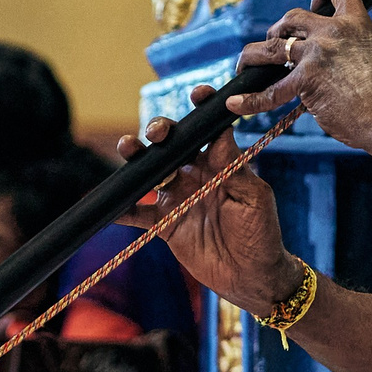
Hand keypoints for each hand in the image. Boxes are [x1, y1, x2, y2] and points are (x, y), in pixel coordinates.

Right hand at [118, 87, 301, 312]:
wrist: (252, 277)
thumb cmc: (262, 234)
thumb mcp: (254, 198)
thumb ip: (235, 169)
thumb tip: (221, 135)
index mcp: (221, 163)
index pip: (209, 129)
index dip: (203, 109)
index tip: (198, 93)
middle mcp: (196, 175)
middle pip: (172, 145)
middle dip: (162, 131)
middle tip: (158, 134)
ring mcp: (178, 197)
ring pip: (151, 171)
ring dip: (136, 158)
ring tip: (127, 149)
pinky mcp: (165, 223)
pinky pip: (139, 213)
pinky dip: (122, 209)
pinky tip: (110, 204)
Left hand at [226, 0, 371, 150]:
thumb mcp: (369, 56)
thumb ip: (344, 49)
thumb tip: (318, 62)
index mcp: (356, 22)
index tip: (314, 7)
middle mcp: (335, 31)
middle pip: (292, 17)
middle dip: (278, 30)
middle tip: (275, 46)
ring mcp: (318, 53)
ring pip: (271, 46)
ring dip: (252, 56)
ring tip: (243, 67)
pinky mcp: (306, 79)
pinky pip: (271, 90)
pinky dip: (250, 99)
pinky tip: (236, 104)